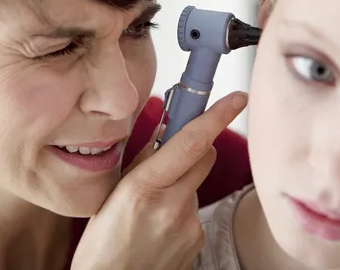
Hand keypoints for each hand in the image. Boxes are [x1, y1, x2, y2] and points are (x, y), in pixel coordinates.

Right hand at [71, 91, 247, 269]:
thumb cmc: (102, 240)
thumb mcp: (112, 193)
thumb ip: (144, 160)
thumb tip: (170, 132)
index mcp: (143, 188)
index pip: (191, 143)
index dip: (217, 116)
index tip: (237, 98)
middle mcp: (172, 206)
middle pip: (206, 156)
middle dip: (195, 147)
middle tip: (171, 154)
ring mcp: (189, 226)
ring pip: (198, 182)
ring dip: (182, 182)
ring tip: (154, 206)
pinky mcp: (198, 239)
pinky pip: (196, 207)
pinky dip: (182, 207)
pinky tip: (161, 225)